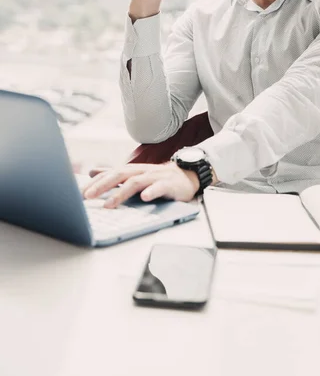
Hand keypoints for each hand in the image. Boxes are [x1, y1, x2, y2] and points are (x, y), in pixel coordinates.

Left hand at [83, 162, 199, 207]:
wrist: (186, 176)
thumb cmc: (157, 178)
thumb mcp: (134, 175)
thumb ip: (114, 174)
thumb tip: (92, 172)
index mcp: (131, 170)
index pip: (109, 174)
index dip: (94, 182)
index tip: (78, 193)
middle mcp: (141, 171)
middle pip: (119, 175)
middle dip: (101, 186)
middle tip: (87, 197)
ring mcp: (155, 177)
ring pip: (135, 182)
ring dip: (121, 193)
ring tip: (109, 204)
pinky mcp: (168, 184)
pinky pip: (159, 187)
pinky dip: (151, 191)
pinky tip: (144, 198)